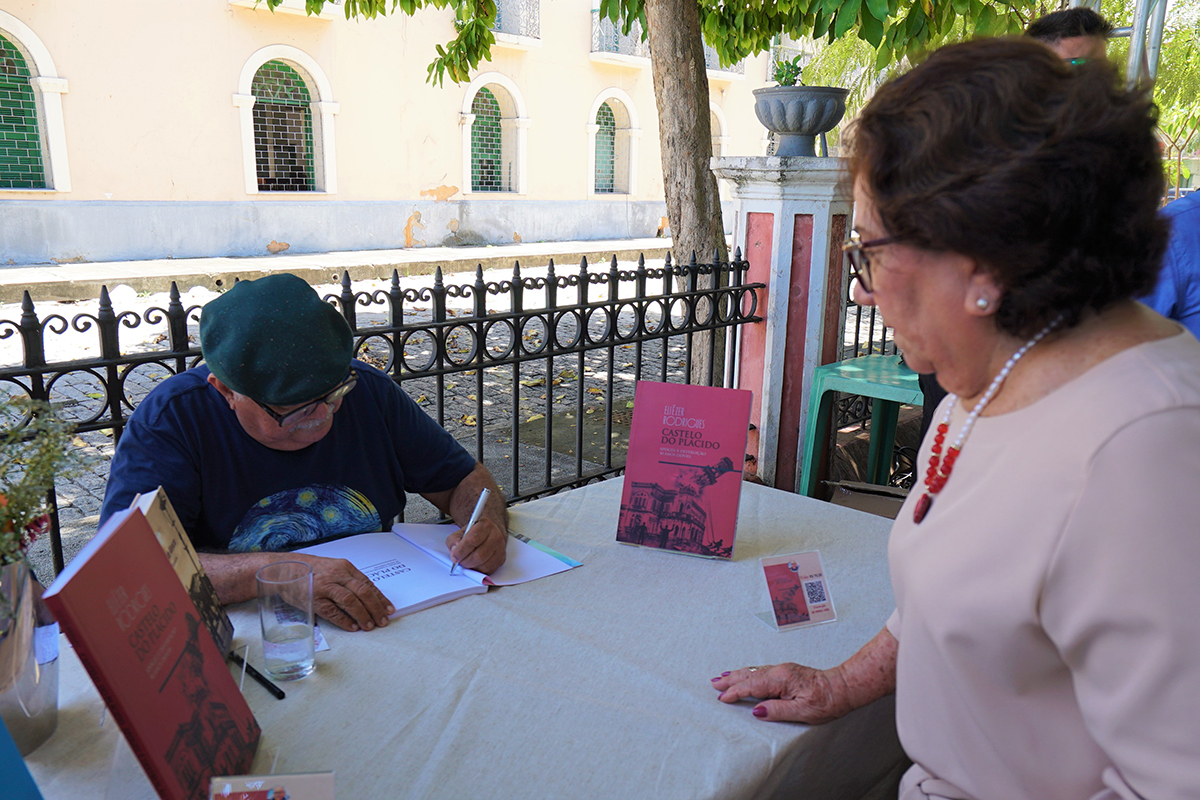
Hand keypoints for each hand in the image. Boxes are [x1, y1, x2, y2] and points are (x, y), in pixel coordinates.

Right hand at [289, 554, 394, 632]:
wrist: (284, 570)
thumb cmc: (310, 570)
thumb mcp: (333, 569)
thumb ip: (348, 580)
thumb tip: (367, 598)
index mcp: (344, 567)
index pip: (367, 584)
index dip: (380, 598)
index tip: (388, 609)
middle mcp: (337, 575)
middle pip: (362, 592)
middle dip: (375, 608)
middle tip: (382, 621)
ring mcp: (325, 587)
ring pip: (350, 601)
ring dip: (363, 615)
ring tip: (369, 626)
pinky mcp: (314, 599)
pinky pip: (333, 612)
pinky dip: (345, 620)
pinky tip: (353, 627)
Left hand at [446, 517, 506, 573]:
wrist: (489, 533)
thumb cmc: (475, 533)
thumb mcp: (460, 531)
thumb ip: (453, 540)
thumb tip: (454, 551)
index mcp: (485, 525)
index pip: (472, 540)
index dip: (461, 551)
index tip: (454, 556)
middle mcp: (496, 536)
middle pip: (479, 555)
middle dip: (466, 561)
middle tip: (459, 561)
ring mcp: (500, 548)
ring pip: (484, 565)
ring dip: (472, 567)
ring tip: (466, 562)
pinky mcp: (501, 559)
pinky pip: (488, 570)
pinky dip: (478, 570)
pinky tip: (474, 564)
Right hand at [711, 663, 849, 722]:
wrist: (842, 687)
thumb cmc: (826, 701)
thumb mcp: (802, 712)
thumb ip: (777, 710)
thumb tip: (757, 710)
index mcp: (781, 680)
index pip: (752, 686)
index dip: (736, 692)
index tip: (723, 697)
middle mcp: (780, 671)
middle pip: (749, 675)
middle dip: (731, 679)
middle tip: (714, 683)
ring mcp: (783, 670)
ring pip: (754, 671)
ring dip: (737, 675)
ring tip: (722, 677)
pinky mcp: (786, 672)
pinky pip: (761, 671)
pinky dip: (748, 673)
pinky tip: (744, 674)